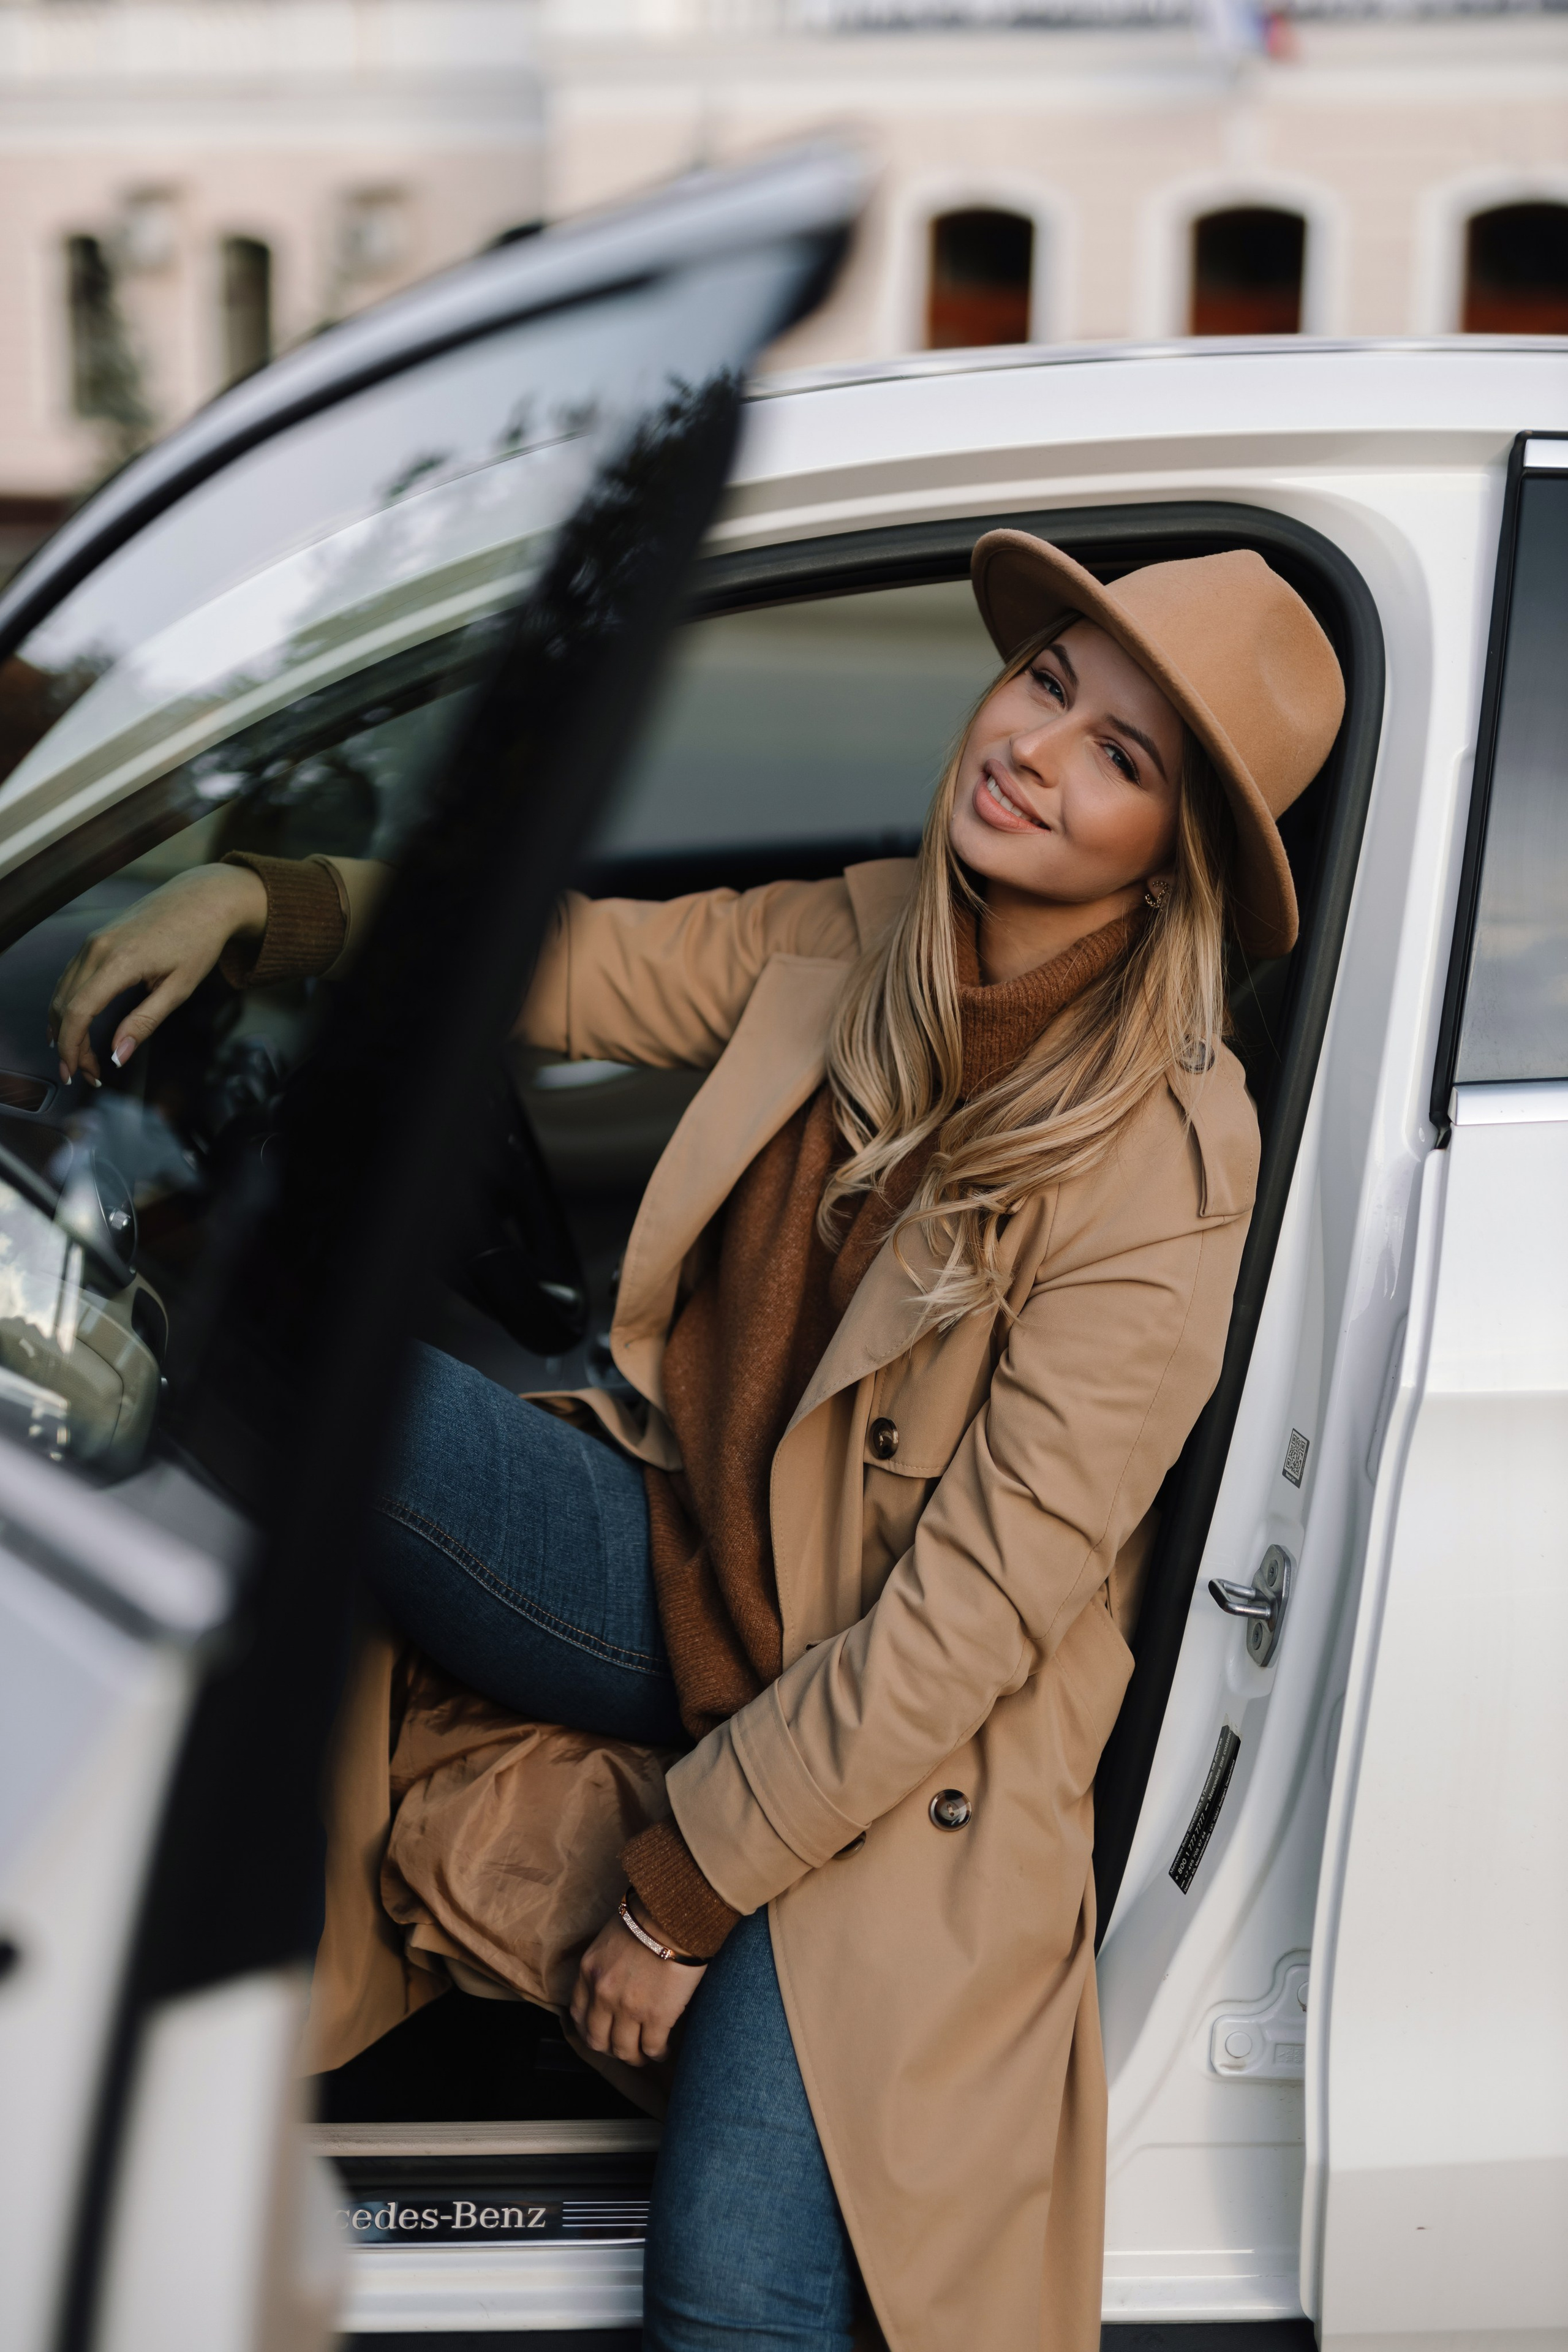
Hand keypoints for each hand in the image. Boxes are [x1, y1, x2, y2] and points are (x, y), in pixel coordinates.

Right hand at [49, 863, 267, 1087]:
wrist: (202, 899)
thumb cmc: (198, 941)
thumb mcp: (179, 989)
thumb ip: (144, 1022)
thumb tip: (117, 1055)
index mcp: (118, 961)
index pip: (78, 1012)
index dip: (71, 1047)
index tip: (76, 1073)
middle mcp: (97, 948)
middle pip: (65, 1005)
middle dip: (69, 1044)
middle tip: (85, 1073)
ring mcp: (93, 941)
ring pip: (62, 991)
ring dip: (65, 1027)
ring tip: (80, 1057)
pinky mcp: (96, 939)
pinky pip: (70, 977)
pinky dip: (67, 1004)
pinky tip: (72, 1024)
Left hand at [570, 1896, 705, 2066]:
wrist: (674, 1916)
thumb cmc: (647, 1918)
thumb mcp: (610, 1940)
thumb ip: (605, 1966)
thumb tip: (614, 1984)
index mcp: (589, 1972)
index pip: (578, 2014)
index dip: (590, 2030)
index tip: (601, 2033)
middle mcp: (603, 1995)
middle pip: (598, 2040)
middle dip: (611, 2049)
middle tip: (624, 2048)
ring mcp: (628, 2009)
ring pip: (624, 2051)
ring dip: (634, 2057)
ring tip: (645, 2054)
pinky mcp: (656, 2017)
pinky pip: (651, 2048)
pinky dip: (657, 2053)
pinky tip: (663, 2050)